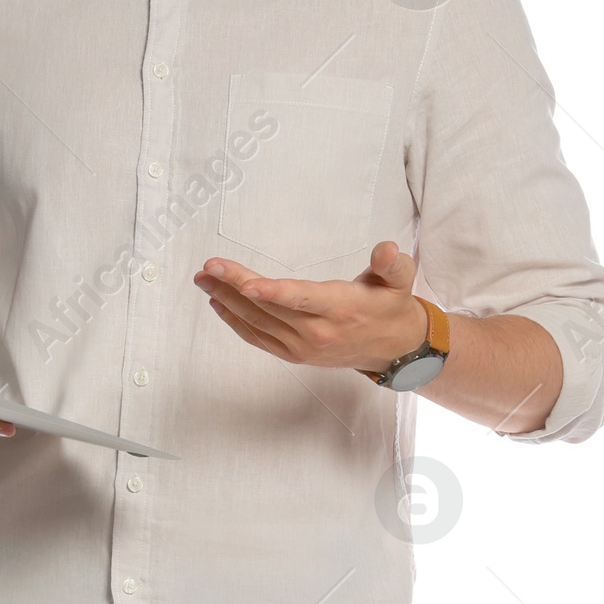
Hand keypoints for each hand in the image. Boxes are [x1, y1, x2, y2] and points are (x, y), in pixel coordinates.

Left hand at [193, 240, 428, 371]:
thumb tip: (388, 249)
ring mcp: (302, 346)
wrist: (393, 349)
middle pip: (269, 307)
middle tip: (208, 268)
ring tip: (204, 279)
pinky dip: (236, 322)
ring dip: (227, 300)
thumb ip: (392, 264)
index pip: (301, 298)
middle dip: (235, 286)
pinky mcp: (293, 354)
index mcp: (341, 308)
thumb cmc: (390, 305)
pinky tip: (218, 303)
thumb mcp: (399, 280)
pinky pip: (258, 338)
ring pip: (258, 322)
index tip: (246, 283)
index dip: (273, 292)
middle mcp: (317, 331)